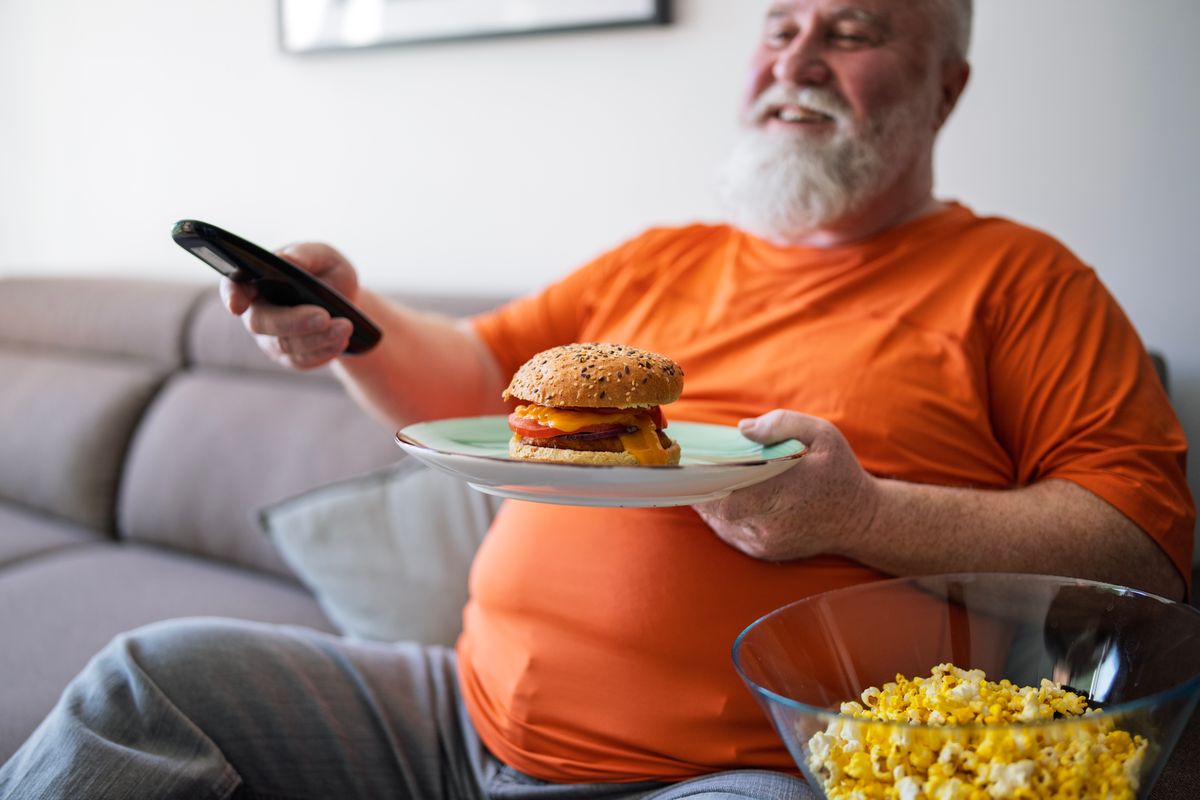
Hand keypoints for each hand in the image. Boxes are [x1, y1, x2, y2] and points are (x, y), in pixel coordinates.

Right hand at [220, 242, 359, 369]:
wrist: (348, 305)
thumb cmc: (328, 273)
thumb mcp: (324, 257)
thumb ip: (306, 255)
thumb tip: (287, 260)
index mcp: (256, 279)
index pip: (233, 286)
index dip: (232, 295)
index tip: (237, 305)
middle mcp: (257, 311)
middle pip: (261, 322)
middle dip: (293, 321)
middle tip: (324, 316)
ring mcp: (270, 338)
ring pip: (286, 344)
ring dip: (317, 338)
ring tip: (345, 327)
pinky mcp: (290, 357)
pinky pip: (302, 359)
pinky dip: (325, 350)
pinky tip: (342, 340)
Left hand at [693, 410, 878, 560]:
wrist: (861, 521)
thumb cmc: (840, 473)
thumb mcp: (823, 435)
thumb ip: (783, 424)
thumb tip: (742, 428)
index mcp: (785, 491)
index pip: (729, 493)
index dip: (704, 481)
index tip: (689, 463)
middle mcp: (772, 523)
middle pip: (718, 510)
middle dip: (700, 488)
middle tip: (689, 468)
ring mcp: (766, 543)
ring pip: (719, 523)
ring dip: (709, 502)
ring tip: (701, 478)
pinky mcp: (764, 553)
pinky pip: (730, 533)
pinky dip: (721, 516)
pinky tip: (722, 495)